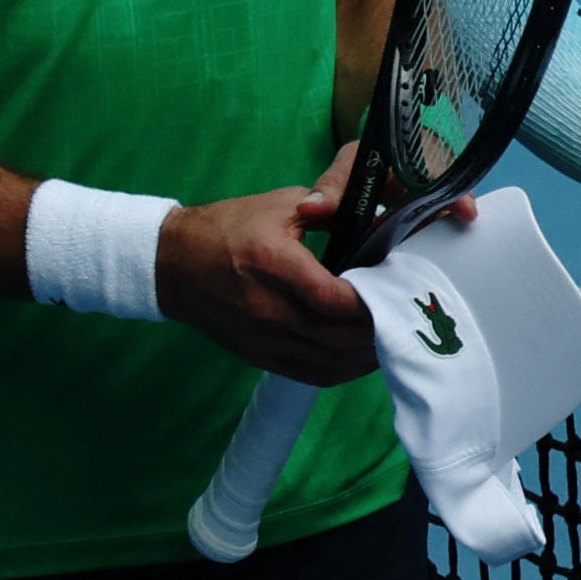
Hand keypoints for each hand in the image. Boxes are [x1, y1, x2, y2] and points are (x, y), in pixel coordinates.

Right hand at [156, 144, 376, 384]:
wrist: (172, 264)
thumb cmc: (229, 227)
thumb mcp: (280, 205)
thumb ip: (330, 209)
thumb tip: (377, 217)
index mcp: (273, 264)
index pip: (333, 297)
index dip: (370, 301)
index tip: (397, 290)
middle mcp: (268, 309)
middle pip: (338, 334)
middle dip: (378, 327)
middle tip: (408, 312)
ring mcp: (264, 339)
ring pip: (329, 361)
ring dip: (366, 353)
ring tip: (394, 335)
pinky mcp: (261, 357)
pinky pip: (312, 374)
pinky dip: (344, 369)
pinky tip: (365, 356)